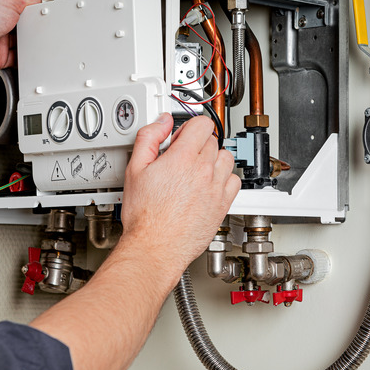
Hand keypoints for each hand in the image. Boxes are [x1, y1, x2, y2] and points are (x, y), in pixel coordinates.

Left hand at [0, 0, 43, 80]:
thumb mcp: (9, 0)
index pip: (18, 3)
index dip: (31, 6)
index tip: (43, 9)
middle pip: (21, 24)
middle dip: (31, 26)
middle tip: (40, 26)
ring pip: (20, 42)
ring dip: (27, 43)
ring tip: (34, 40)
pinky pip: (16, 59)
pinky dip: (23, 59)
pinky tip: (27, 56)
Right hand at [120, 114, 240, 267]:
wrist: (155, 246)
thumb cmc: (145, 216)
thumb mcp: (134, 169)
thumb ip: (148, 138)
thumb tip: (161, 122)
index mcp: (182, 158)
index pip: (201, 124)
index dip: (189, 127)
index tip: (181, 137)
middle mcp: (203, 171)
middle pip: (212, 141)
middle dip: (197, 144)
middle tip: (182, 157)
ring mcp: (216, 188)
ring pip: (226, 158)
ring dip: (213, 159)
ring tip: (197, 170)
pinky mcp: (222, 204)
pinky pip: (234, 181)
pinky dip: (225, 178)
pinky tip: (210, 184)